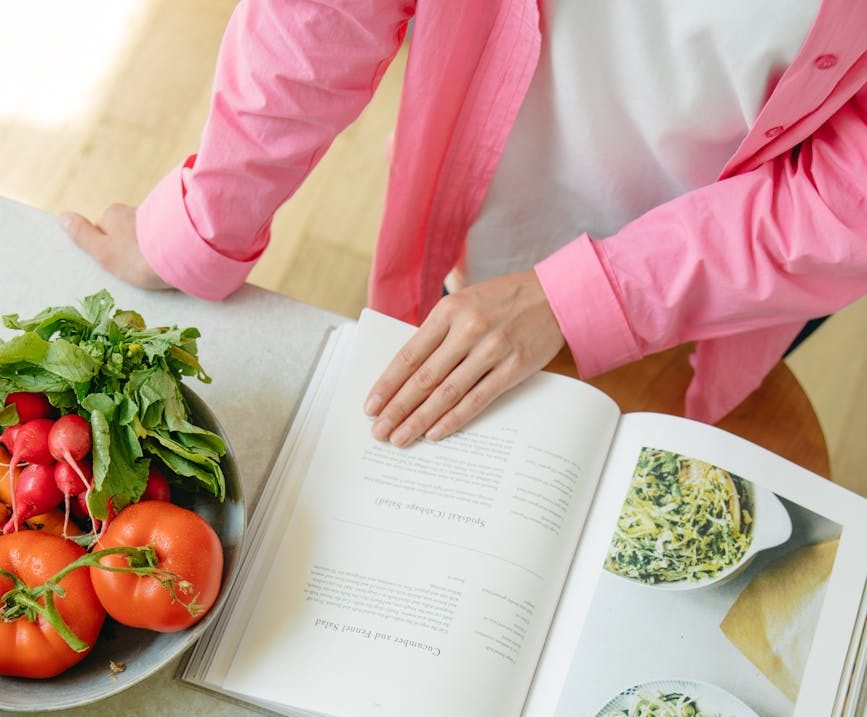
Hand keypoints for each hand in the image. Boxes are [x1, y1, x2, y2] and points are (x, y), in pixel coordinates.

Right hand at [59, 204, 171, 290]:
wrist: (183, 252)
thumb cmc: (138, 256)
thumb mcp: (103, 252)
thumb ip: (83, 235)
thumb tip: (62, 216)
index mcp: (112, 214)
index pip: (103, 230)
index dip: (109, 249)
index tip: (121, 264)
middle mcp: (134, 210)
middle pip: (127, 231)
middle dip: (132, 247)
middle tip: (141, 266)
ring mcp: (158, 215)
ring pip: (148, 234)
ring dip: (151, 246)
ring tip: (158, 264)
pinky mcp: (179, 223)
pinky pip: (167, 235)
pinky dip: (167, 245)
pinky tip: (173, 257)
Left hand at [364, 270, 564, 445]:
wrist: (556, 295)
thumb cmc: (505, 299)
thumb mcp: (465, 302)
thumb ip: (439, 332)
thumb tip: (408, 371)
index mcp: (449, 311)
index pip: (409, 355)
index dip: (387, 384)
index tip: (371, 406)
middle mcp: (468, 329)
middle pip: (423, 378)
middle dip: (397, 409)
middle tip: (379, 431)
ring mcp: (491, 350)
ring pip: (446, 393)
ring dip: (420, 420)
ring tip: (401, 437)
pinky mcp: (513, 368)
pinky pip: (477, 399)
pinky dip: (453, 419)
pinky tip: (435, 432)